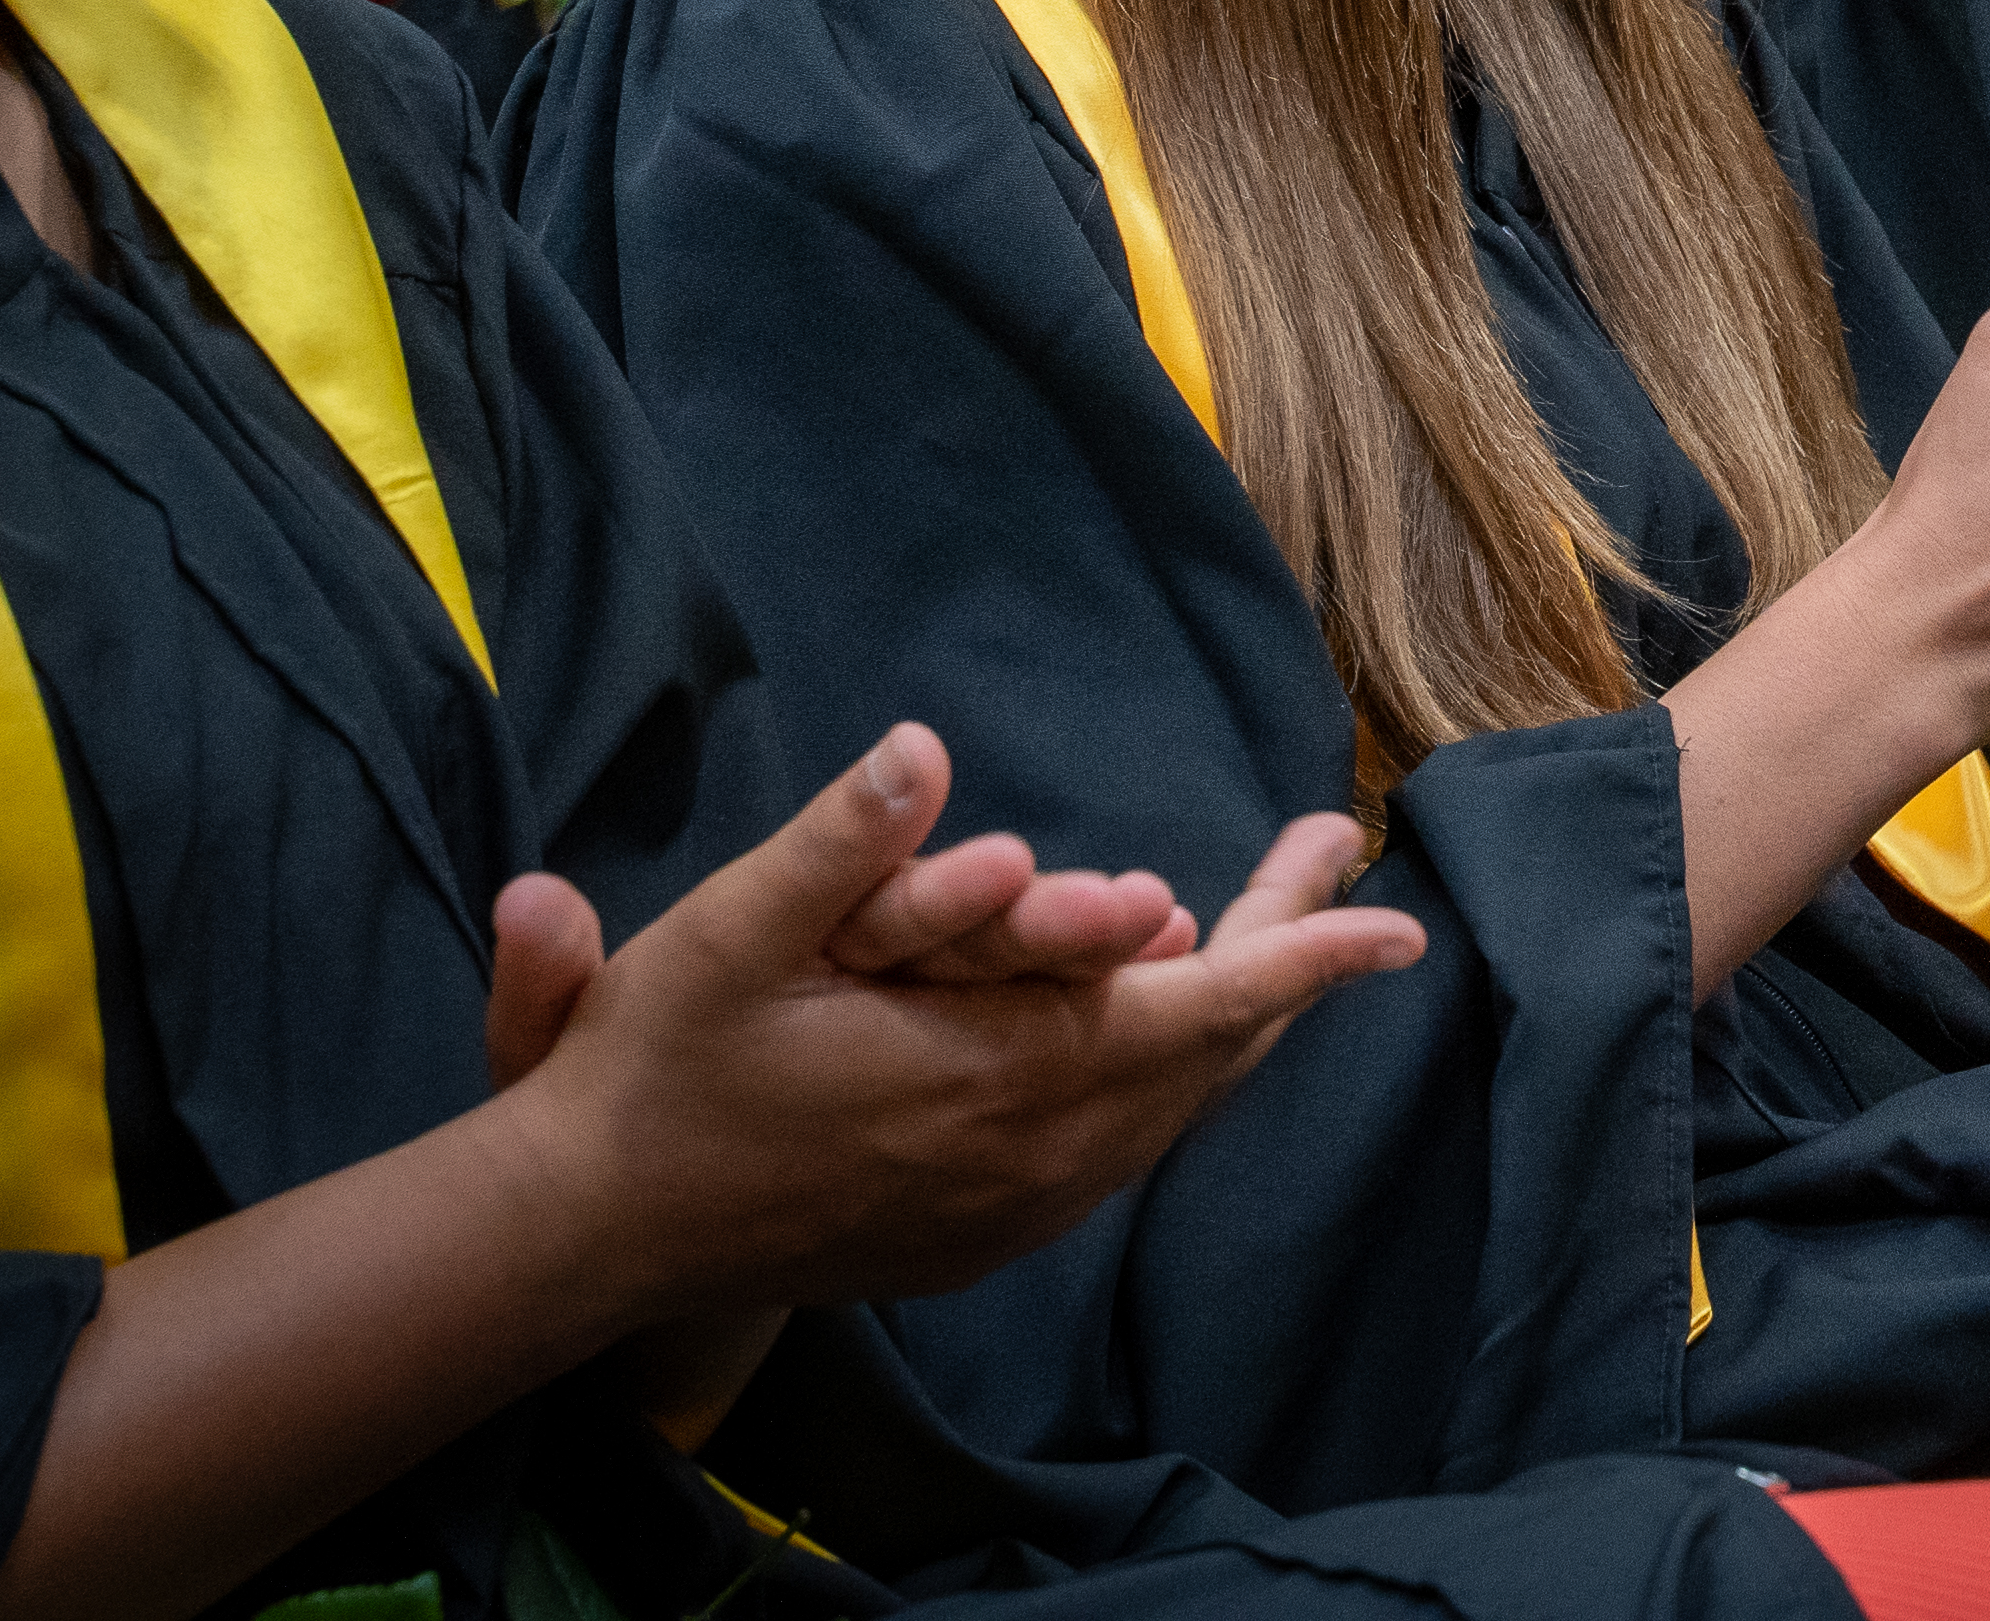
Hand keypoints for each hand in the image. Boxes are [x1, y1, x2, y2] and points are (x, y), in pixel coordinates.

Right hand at [480, 727, 1420, 1324]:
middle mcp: (1029, 1155)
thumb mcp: (728, 941)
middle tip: (1334, 867)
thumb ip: (836, 847)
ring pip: (1168, 1110)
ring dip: (1227, 1021)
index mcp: (996, 1080)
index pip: (1197, 1014)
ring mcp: (1008, 1207)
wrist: (589, 1240)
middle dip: (1287, 960)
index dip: (1304, 963)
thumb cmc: (659, 1075)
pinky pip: (1116, 1149)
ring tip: (1274, 933)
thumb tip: (919, 748)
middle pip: (1205, 1054)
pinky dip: (1163, 1080)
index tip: (1400, 924)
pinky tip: (1165, 1032)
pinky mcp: (977, 1235)